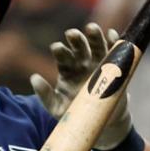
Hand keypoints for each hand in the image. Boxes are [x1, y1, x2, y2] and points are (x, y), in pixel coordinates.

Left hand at [31, 23, 132, 150]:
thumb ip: (45, 95)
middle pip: (78, 47)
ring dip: (94, 36)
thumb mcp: (58, 109)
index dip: (60, 51)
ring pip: (96, 45)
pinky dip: (114, 42)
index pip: (62, 57)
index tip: (57, 48)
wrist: (101, 121)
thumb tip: (34, 78)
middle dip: (76, 39)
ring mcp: (99, 62)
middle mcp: (82, 63)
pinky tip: (112, 36)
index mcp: (67, 70)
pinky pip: (115, 51)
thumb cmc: (76, 113)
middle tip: (72, 34)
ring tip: (92, 29)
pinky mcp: (114, 66)